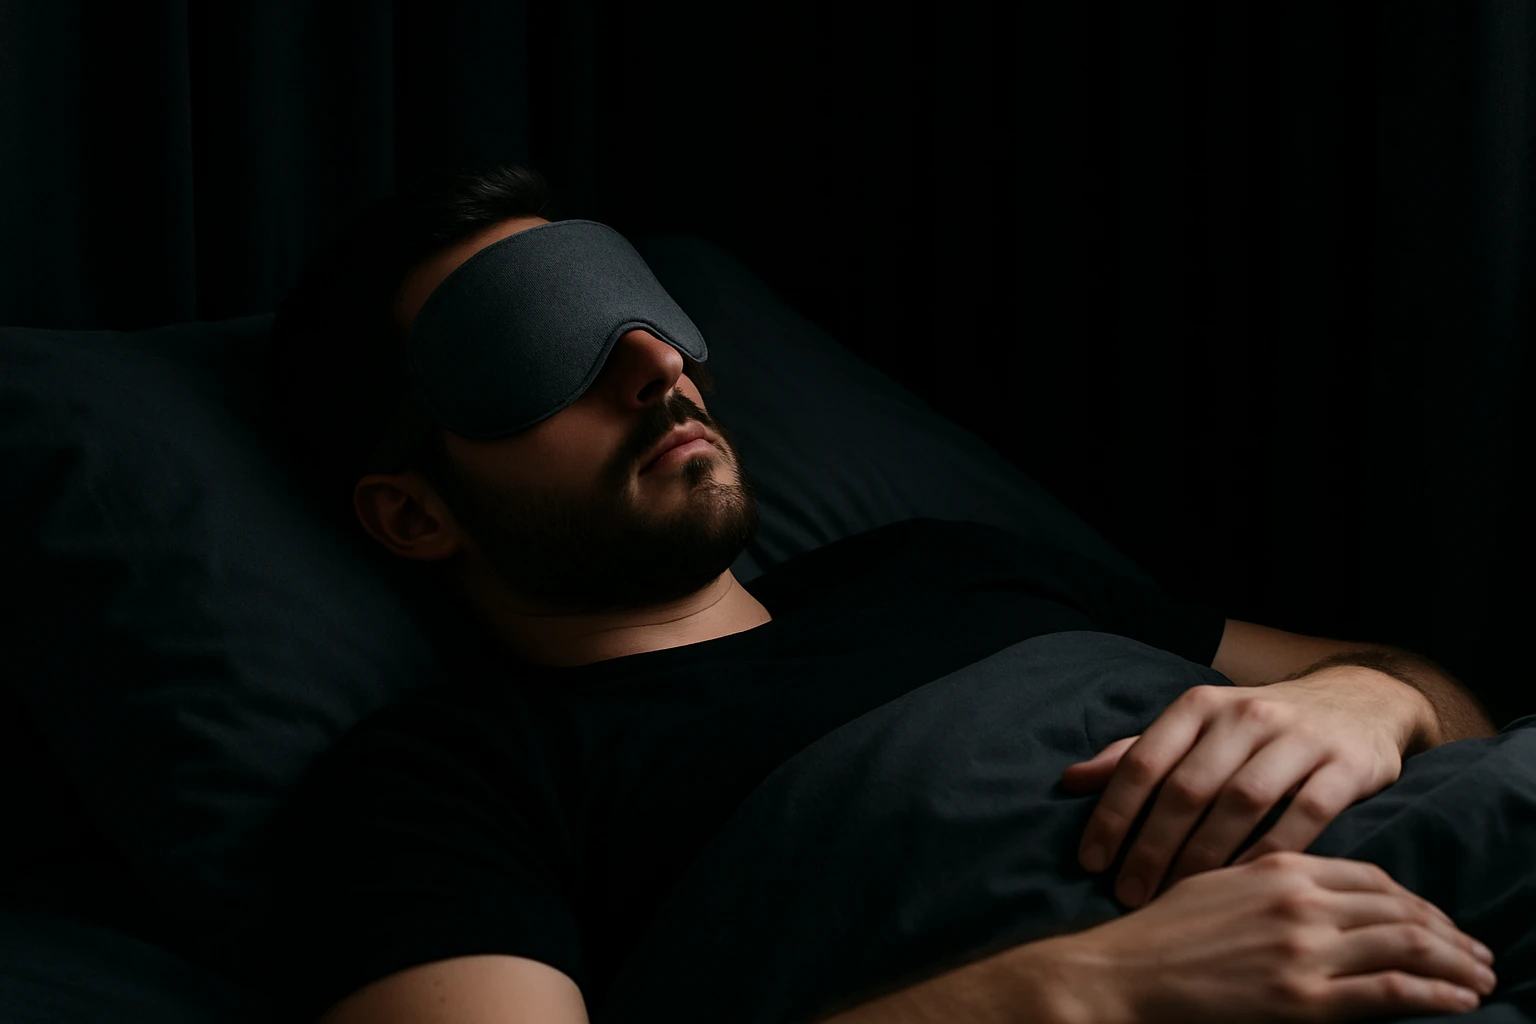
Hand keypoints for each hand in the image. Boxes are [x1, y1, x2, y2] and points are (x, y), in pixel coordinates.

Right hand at [1039, 851, 1496, 1022]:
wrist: (1123, 974)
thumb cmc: (1158, 931)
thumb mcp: (1212, 881)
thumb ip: (1264, 875)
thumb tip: (1302, 883)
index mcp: (1278, 868)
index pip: (1370, 878)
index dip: (1413, 900)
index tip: (1435, 919)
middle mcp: (1300, 902)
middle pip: (1399, 909)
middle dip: (1448, 932)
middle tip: (1477, 952)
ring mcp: (1304, 950)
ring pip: (1406, 946)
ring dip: (1456, 962)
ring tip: (1482, 977)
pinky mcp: (1303, 999)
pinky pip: (1390, 993)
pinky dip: (1436, 995)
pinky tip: (1461, 1000)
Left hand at [1062, 667, 1423, 907]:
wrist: (1359, 701)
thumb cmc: (1257, 730)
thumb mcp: (1196, 730)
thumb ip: (1138, 754)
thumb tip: (1071, 781)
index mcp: (1198, 706)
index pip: (1143, 761)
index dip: (1113, 813)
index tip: (1090, 862)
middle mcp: (1245, 715)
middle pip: (1187, 787)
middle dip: (1151, 846)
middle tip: (1127, 893)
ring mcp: (1298, 737)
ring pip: (1240, 802)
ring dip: (1203, 856)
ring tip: (1176, 897)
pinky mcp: (1346, 765)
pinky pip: (1304, 815)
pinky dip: (1270, 853)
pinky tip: (1244, 886)